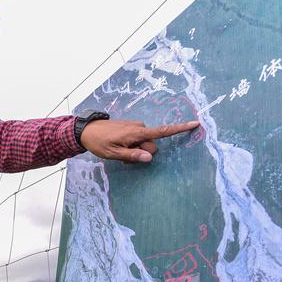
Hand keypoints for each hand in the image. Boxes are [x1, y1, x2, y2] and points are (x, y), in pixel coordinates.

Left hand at [80, 119, 198, 162]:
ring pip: (144, 144)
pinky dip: (132, 146)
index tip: (195, 124)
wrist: (86, 130)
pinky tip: (119, 147)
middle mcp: (139, 128)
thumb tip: (150, 157)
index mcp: (137, 133)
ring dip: (135, 151)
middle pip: (151, 146)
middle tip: (124, 157)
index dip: (180, 129)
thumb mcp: (114, 154)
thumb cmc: (99, 143)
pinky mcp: (131, 128)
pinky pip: (138, 140)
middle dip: (142, 153)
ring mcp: (135, 127)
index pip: (163, 132)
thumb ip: (133, 156)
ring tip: (119, 151)